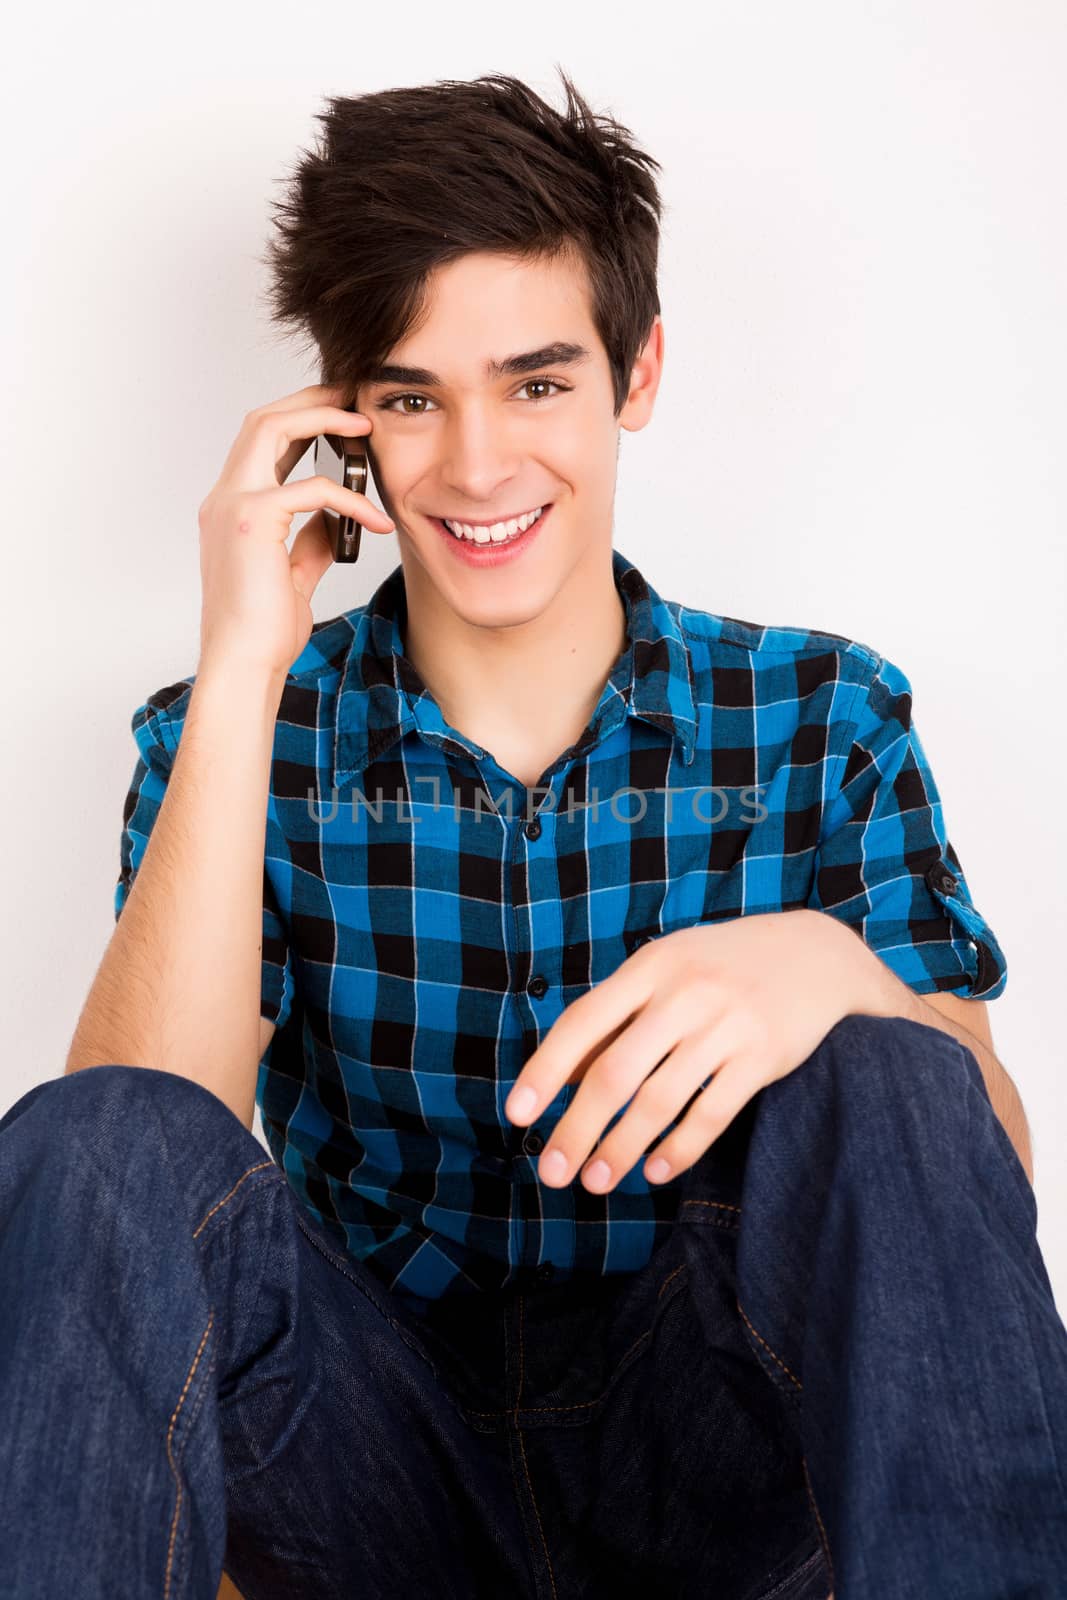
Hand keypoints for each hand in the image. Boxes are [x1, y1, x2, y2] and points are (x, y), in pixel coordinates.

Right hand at [196, 383, 395, 680]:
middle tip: (354, 395)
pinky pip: (312, 489)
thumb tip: (336, 520)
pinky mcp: (253, 520)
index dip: (300, 418)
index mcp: (231, 507)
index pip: (262, 442)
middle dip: (310, 398)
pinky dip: (350, 498)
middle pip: (262, 418)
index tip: (341, 414)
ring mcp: (234, 504)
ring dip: (321, 417)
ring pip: (272, 427)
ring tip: (365, 425)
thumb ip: (310, 540)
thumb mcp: (293, 574)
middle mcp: (225, 497)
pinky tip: (378, 520)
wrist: (244, 664)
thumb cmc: (263, 630)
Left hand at [504, 910, 863, 1192]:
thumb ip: (615, 1018)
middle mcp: (684, 993)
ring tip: (596, 1181)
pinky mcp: (763, 1057)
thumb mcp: (666, 972)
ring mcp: (726, 1024)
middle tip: (552, 1172)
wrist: (816, 954)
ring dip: (621, 1148)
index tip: (517, 1114)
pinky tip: (654, 1172)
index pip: (583, 1023)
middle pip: (615, 1073)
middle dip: (577, 1129)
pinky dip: (679, 1148)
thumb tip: (560, 1081)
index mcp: (650, 967)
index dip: (545, 1071)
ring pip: (660, 1101)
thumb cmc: (721, 967)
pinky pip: (712, 1113)